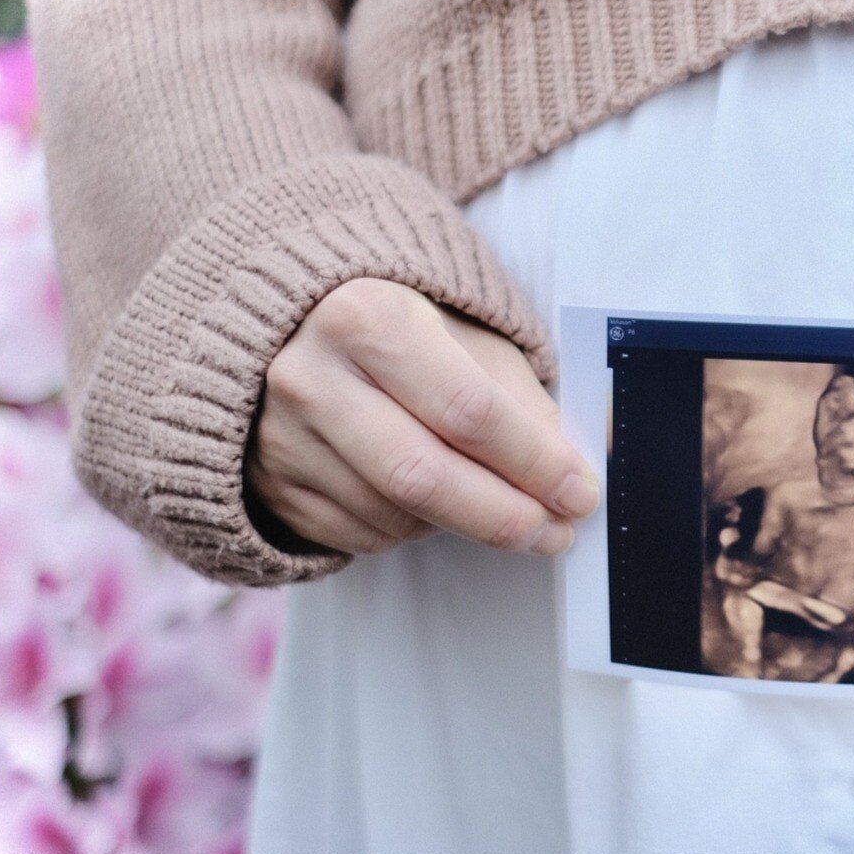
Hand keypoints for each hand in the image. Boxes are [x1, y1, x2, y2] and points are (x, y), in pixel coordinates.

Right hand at [246, 278, 597, 555]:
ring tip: (502, 510)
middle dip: (505, 517)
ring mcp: (283, 438)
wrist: (288, 330)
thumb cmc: (397, 327)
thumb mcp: (463, 334)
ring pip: (395, 515)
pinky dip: (415, 531)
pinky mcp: (272, 486)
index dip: (533, 462)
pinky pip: (363, 535)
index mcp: (366, 318)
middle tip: (556, 532)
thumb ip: (519, 398)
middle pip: (424, 476)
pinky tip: (437, 505)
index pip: (467, 410)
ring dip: (464, 525)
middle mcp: (311, 378)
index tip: (580, 492)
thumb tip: (571, 472)